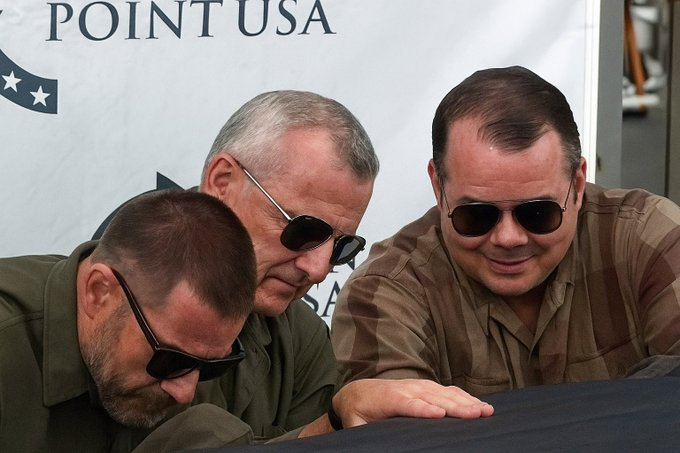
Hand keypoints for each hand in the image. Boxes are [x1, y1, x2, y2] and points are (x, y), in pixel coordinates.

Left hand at [333, 378, 493, 427]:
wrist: (358, 392)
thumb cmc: (358, 412)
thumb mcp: (356, 424)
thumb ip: (362, 432)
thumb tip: (366, 443)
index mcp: (391, 399)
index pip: (410, 404)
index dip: (425, 409)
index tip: (440, 415)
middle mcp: (408, 389)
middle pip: (435, 398)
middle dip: (456, 406)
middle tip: (477, 414)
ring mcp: (419, 386)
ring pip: (446, 393)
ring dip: (467, 401)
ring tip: (486, 410)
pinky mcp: (426, 386)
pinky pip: (448, 391)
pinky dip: (465, 397)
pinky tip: (479, 405)